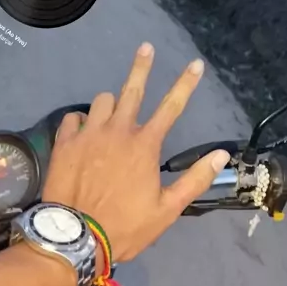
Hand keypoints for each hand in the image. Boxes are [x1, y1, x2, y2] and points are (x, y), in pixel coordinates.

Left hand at [42, 43, 229, 263]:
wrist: (75, 237)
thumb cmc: (126, 226)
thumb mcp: (168, 209)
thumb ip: (195, 179)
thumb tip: (222, 155)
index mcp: (145, 145)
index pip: (172, 106)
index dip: (186, 83)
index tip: (196, 63)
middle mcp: (118, 130)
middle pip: (132, 89)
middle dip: (142, 65)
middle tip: (146, 47)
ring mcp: (88, 134)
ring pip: (102, 101)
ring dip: (111, 104)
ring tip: (113, 114)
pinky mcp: (64, 142)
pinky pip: (73, 118)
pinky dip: (80, 121)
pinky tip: (83, 131)